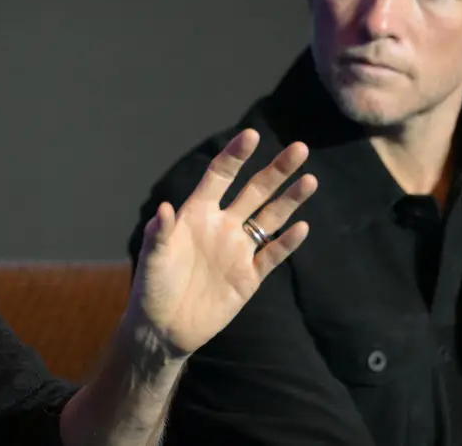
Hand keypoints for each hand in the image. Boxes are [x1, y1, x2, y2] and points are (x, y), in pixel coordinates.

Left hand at [130, 129, 314, 358]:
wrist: (163, 327)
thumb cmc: (152, 287)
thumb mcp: (153, 259)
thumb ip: (160, 233)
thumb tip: (164, 208)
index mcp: (197, 214)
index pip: (220, 176)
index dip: (236, 156)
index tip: (252, 135)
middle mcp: (222, 226)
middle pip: (255, 191)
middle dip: (277, 170)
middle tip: (299, 148)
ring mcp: (237, 250)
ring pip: (270, 218)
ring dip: (290, 200)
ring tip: (309, 179)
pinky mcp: (249, 277)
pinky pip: (272, 255)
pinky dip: (287, 242)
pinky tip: (301, 226)